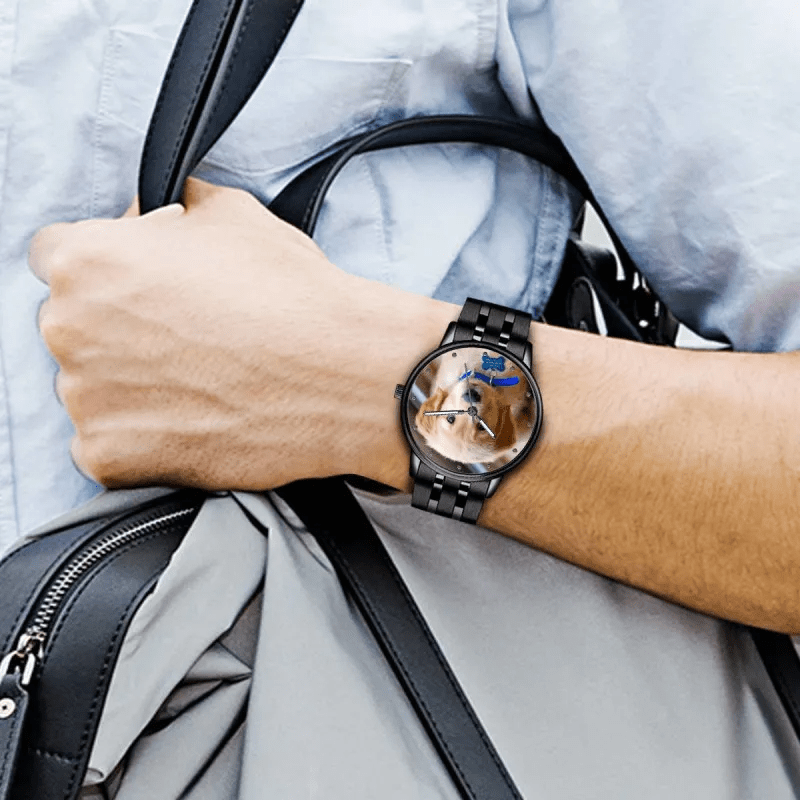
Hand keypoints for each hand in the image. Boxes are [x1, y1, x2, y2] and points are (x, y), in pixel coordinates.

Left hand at [28, 177, 378, 489]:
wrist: (342, 376)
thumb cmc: (292, 294)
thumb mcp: (231, 213)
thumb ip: (171, 209)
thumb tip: (156, 217)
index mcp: (88, 260)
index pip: (55, 254)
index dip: (104, 266)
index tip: (134, 284)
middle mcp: (69, 328)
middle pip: (71, 323)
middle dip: (115, 326)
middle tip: (181, 336)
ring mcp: (86, 399)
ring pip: (89, 386)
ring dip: (128, 383)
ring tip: (198, 380)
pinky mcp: (112, 457)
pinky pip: (107, 443)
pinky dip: (142, 435)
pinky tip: (194, 417)